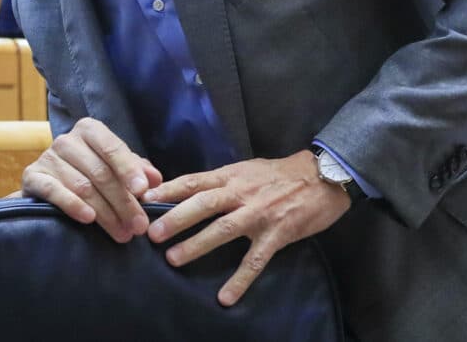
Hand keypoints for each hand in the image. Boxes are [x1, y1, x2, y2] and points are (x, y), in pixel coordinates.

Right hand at [21, 117, 161, 242]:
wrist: (51, 185)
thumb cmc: (91, 174)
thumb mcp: (117, 169)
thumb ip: (137, 171)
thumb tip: (155, 179)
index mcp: (90, 131)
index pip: (112, 147)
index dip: (128, 170)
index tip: (143, 192)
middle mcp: (67, 140)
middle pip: (100, 172)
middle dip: (123, 202)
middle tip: (138, 226)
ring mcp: (47, 157)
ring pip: (82, 186)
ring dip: (105, 213)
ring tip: (122, 233)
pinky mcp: (32, 176)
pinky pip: (53, 191)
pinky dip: (72, 205)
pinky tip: (88, 218)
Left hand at [143, 151, 350, 306]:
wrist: (323, 176)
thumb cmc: (279, 173)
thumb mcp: (245, 169)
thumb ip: (219, 180)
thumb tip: (187, 191)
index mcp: (230, 176)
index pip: (193, 181)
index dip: (167, 189)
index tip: (143, 198)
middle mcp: (241, 193)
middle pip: (202, 204)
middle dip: (175, 218)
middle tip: (151, 234)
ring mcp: (258, 214)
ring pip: (222, 230)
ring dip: (196, 245)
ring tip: (173, 259)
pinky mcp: (277, 234)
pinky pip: (255, 260)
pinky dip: (239, 280)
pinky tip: (225, 297)